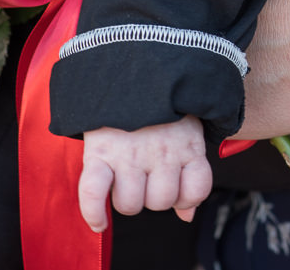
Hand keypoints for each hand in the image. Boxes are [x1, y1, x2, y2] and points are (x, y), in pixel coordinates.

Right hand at [78, 115, 211, 231]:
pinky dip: (94, 213)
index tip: (178, 186)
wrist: (134, 66)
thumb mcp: (188, 133)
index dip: (187, 198)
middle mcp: (161, 153)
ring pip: (130, 204)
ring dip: (128, 201)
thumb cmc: (165, 108)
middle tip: (148, 176)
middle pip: (161, 202)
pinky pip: (94, 193)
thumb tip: (188, 216)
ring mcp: (130, 154)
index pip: (195, 192)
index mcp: (188, 146)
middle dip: (155, 197)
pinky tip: (100, 222)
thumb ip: (191, 174)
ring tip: (126, 181)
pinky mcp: (100, 152)